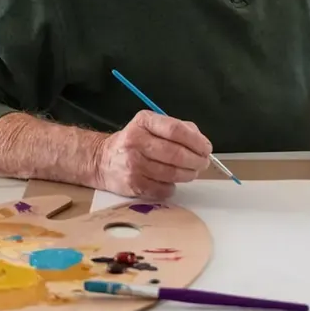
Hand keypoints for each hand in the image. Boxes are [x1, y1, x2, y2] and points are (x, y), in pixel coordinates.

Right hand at [94, 110, 211, 199]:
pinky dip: (172, 187)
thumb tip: (201, 142)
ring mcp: (133, 163)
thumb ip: (179, 128)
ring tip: (191, 172)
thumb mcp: (152, 125)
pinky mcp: (132, 183)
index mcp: (144, 121)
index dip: (196, 141)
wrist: (102, 160)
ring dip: (188, 175)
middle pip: (176, 153)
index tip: (206, 148)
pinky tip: (172, 182)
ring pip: (171, 173)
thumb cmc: (135, 141)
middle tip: (203, 163)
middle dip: (196, 160)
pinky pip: (161, 189)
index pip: (176, 130)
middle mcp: (136, 141)